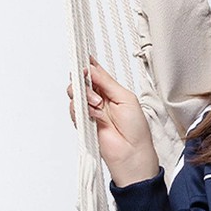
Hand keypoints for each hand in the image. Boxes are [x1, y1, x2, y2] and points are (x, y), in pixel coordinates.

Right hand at [66, 55, 158, 185]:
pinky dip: (81, 109)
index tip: (82, 57)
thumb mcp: (126, 98)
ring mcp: (90, 110)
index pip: (95, 72)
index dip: (87, 64)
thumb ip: (107, 83)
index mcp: (111, 90)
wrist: (131, 152)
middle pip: (80, 81)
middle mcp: (99, 98)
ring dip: (84, 95)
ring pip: (75, 93)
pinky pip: (74, 109)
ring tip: (97, 104)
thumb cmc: (135, 128)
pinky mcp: (84, 121)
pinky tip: (93, 114)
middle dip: (82, 80)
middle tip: (90, 84)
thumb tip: (91, 68)